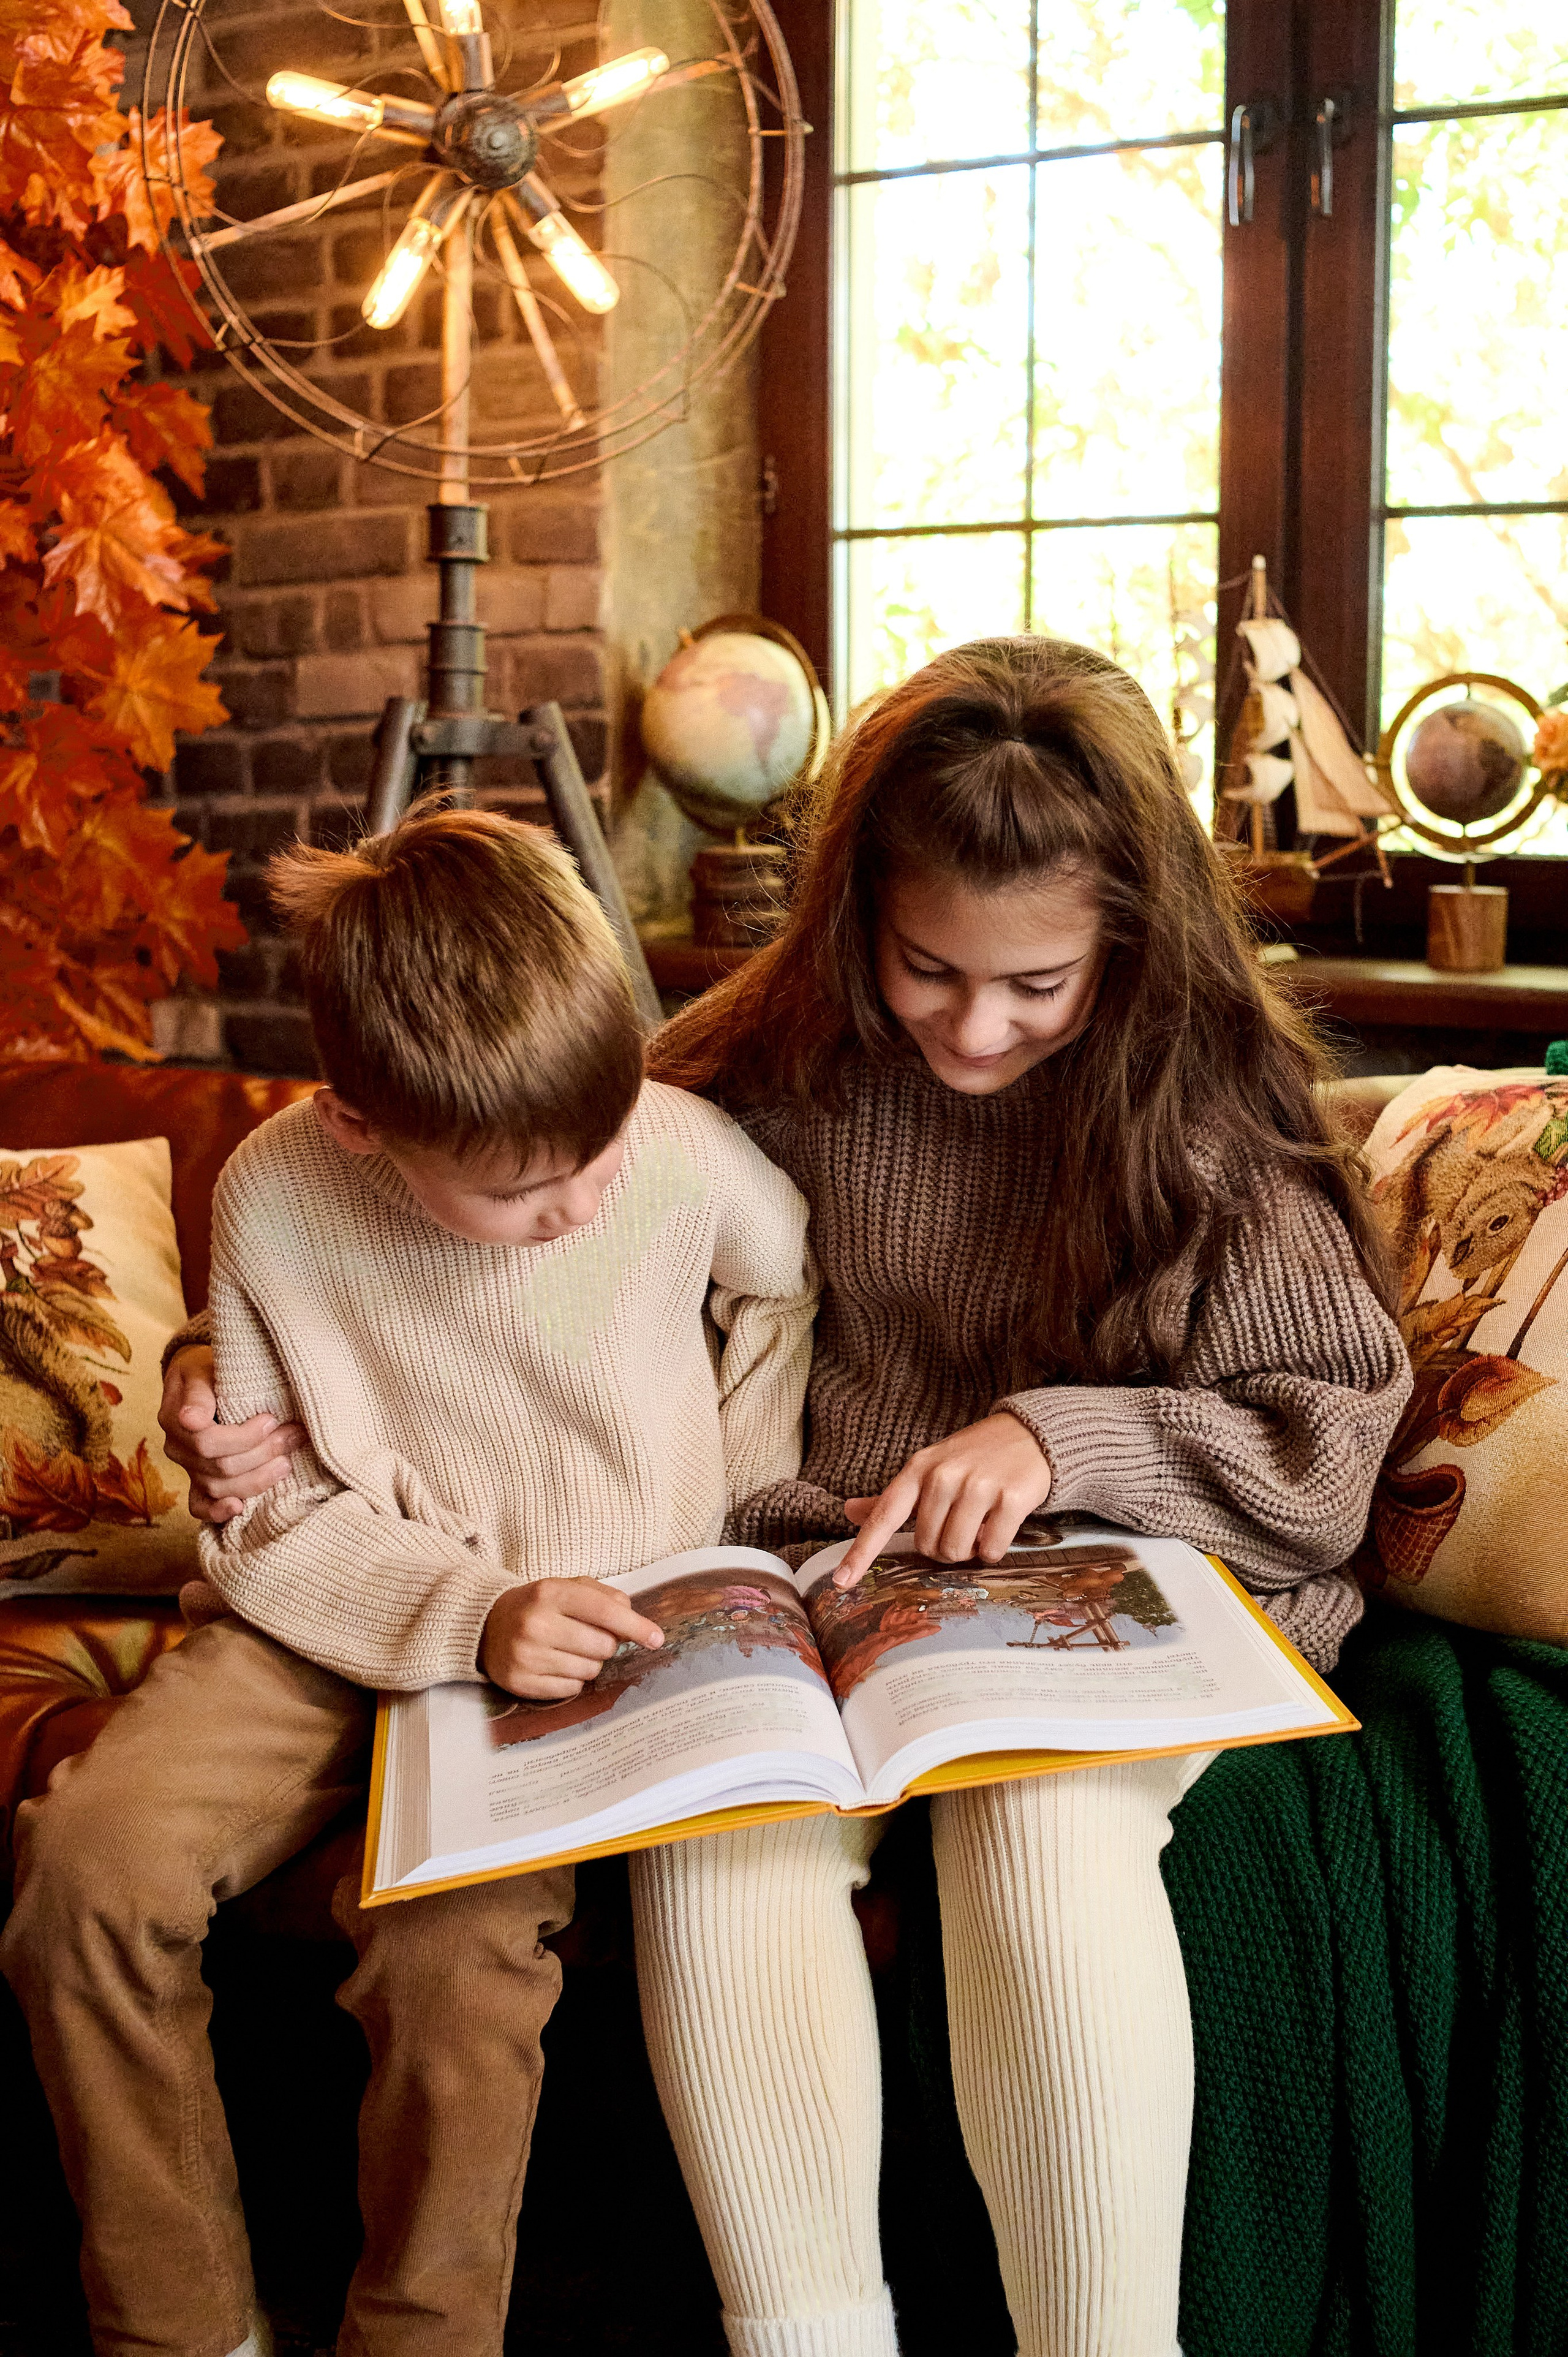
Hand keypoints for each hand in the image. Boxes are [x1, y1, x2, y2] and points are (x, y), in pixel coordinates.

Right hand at [158, 1346, 304, 1526]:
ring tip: (287, 1462)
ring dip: (258, 1478)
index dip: (244, 1437)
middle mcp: (177, 1448)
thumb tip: (191, 1419)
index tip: (272, 1419)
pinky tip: (239, 1508)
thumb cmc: (206, 1369)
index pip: (207, 1441)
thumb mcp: (201, 1368)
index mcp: (174, 1419)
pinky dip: (218, 1512)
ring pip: (219, 1487)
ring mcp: (187, 1468)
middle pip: (220, 1466)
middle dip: (262, 1453)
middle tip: (293, 1435)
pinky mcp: (196, 1482)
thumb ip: (198, 1394)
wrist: (199, 1379)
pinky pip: (199, 1506)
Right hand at [481, 1579, 665, 1701]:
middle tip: (591, 1637)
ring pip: (589, 1670)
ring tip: (569, 1650)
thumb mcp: (566, 1587)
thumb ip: (603, 1596)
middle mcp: (537, 1624)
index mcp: (551, 1593)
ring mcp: (527, 1656)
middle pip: (603, 1646)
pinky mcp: (521, 1683)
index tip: (656, 1638)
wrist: (486, 1626)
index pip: (605, 1611)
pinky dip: (572, 1679)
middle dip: (607, 1644)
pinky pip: (571, 1689)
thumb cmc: (537, 1605)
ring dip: (590, 1662)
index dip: (636, 1626)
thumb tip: (633, 1619)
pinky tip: (556, 1665)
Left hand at [834, 1412, 1052, 1588]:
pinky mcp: (1010, 1498)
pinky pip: (991, 1550)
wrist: (1029, 1435)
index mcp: (918, 1470)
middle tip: (960, 1524)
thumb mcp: (928, 1468)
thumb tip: (849, 1511)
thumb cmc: (972, 1457)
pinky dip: (994, 1549)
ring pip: (957, 1551)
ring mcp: (978, 1486)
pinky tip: (1000, 1524)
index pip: (883, 1516)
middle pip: (927, 1546)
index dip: (861, 1552)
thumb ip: (891, 1497)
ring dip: (969, 1549)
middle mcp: (944, 1476)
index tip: (841, 1581)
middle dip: (944, 1547)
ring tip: (980, 1524)